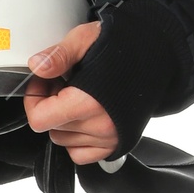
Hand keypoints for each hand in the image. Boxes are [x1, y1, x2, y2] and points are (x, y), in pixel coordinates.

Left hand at [22, 20, 118, 163]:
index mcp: (89, 102)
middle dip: (51, 106)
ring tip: (78, 96)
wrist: (159, 56)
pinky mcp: (115, 145)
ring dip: (64, 121)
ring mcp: (109, 139)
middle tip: (64, 83)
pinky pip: (79, 154)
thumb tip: (38, 67)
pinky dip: (76, 138)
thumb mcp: (86, 38)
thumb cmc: (124, 46)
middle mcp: (101, 126)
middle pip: (51, 128)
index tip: (44, 83)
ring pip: (63, 141)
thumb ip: (59, 55)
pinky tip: (85, 115)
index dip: (34, 99)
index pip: (39, 119)